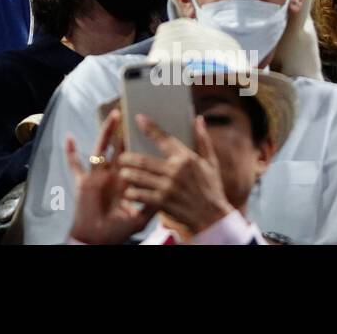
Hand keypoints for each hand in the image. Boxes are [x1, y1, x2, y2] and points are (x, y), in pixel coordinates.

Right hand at [67, 108, 157, 243]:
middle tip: (131, 113)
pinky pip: (75, 165)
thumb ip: (151, 206)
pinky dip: (70, 153)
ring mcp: (98, 176)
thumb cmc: (117, 231)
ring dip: (107, 132)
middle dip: (124, 132)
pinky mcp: (84, 182)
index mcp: (125, 182)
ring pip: (102, 148)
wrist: (98, 239)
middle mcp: (112, 175)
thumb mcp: (139, 218)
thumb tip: (166, 193)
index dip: (140, 146)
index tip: (148, 131)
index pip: (135, 159)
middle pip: (119, 148)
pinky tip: (69, 137)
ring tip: (114, 115)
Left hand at [117, 114, 232, 238]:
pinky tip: (128, 192)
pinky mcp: (163, 202)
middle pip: (143, 160)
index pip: (164, 139)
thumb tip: (199, 118)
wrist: (214, 219)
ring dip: (127, 174)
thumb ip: (203, 140)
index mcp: (186, 159)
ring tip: (122, 173)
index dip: (150, 127)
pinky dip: (132, 193)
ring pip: (139, 177)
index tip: (138, 118)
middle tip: (122, 157)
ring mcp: (168, 187)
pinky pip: (141, 195)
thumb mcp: (211, 163)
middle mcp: (176, 171)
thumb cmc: (211, 189)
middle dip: (128, 158)